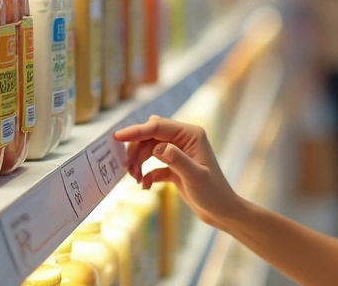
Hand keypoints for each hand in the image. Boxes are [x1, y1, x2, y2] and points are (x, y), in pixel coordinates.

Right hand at [114, 116, 239, 226]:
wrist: (221, 211)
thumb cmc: (213, 193)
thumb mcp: (195, 176)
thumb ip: (176, 160)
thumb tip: (157, 148)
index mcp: (190, 134)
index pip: (157, 126)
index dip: (136, 131)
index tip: (116, 137)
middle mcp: (183, 139)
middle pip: (150, 136)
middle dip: (136, 150)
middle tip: (127, 168)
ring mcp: (178, 152)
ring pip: (149, 149)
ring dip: (139, 162)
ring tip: (135, 179)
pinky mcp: (174, 166)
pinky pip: (153, 164)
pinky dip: (146, 174)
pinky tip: (145, 186)